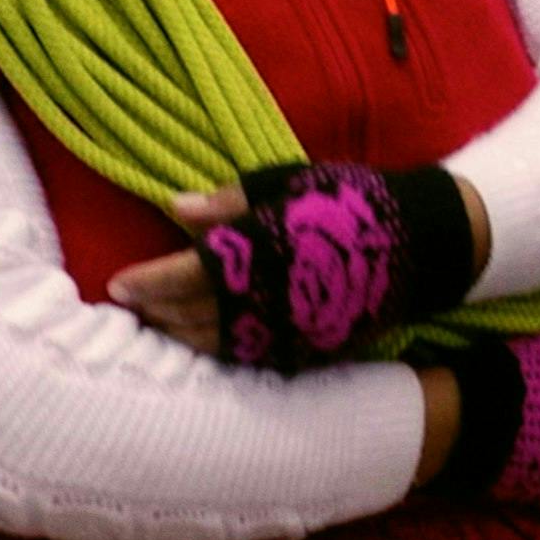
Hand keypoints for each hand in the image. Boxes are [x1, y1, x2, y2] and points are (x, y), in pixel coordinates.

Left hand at [110, 163, 485, 368]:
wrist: (423, 241)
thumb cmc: (350, 200)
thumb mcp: (291, 184)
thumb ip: (232, 202)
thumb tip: (174, 208)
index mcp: (263, 250)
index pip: (189, 273)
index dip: (149, 281)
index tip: (116, 284)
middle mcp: (272, 296)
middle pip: (196, 313)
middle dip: (157, 312)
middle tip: (127, 308)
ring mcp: (291, 327)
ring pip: (219, 342)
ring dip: (181, 335)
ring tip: (156, 326)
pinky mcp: (309, 346)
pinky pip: (251, 355)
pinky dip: (218, 351)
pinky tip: (203, 342)